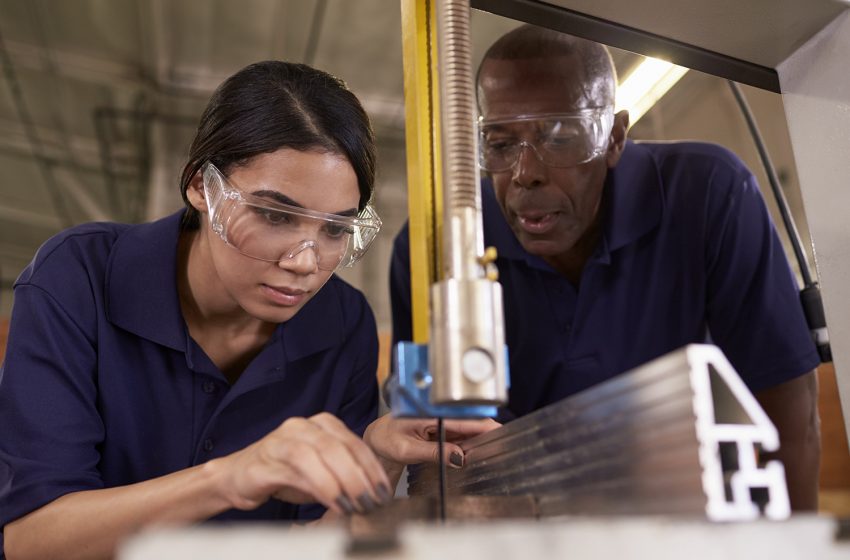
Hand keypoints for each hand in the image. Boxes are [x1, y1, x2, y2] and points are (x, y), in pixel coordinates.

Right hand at [213, 413, 392, 514]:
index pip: (356, 444)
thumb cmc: (285, 474)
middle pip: (341, 447)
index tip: (385, 492)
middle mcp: (304, 425)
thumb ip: (346, 474)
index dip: (374, 469)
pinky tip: (332, 501)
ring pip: (322, 453)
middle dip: (361, 477)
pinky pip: (299, 469)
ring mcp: (284, 438)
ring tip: (354, 504)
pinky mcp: (268, 457)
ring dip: (343, 481)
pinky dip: (320, 485)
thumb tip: (375, 493)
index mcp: (323, 424)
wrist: (238, 476)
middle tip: (372, 501)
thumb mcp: (322, 472)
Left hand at [363, 415, 500, 468]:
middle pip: (470, 423)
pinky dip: (468, 446)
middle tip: (497, 450)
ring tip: (486, 454)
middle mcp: (438, 413)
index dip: (484, 426)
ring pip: (468, 431)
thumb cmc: (386, 440)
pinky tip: (471, 455)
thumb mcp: (407, 450)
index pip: (462, 419)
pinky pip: (460, 436)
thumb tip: (459, 458)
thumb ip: (434, 453)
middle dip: (484, 436)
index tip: (499, 433)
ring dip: (477, 442)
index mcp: (430, 412)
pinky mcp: (442, 428)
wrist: (377, 439)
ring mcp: (441, 421)